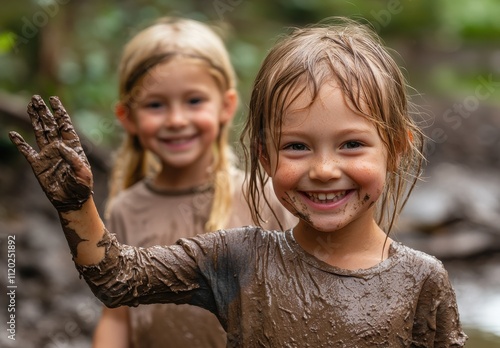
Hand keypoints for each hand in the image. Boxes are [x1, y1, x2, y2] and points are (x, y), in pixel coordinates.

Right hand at [9, 95, 92, 211]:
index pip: (65, 125)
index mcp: (72, 147)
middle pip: (50, 125)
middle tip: (36, 97)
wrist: (72, 201)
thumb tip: (60, 145)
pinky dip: (20, 143)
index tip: (54, 99)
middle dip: (44, 111)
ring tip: (29, 106)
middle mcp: (59, 147)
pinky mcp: (38, 165)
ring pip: (39, 133)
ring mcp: (48, 155)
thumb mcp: (83, 174)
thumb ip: (74, 159)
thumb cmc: (82, 187)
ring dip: (34, 120)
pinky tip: (13, 134)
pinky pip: (27, 151)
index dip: (60, 112)